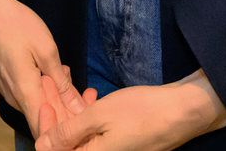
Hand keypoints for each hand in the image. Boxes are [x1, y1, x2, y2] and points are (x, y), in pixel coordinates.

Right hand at [0, 0, 84, 129]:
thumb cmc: (16, 24)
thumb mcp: (46, 50)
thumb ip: (62, 83)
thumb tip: (77, 108)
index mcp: (24, 92)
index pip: (45, 130)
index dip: (67, 129)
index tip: (85, 114)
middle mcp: (14, 97)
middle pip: (44, 118)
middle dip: (69, 110)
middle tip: (87, 91)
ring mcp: (8, 90)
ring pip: (38, 105)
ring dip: (58, 97)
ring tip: (69, 73)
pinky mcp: (7, 81)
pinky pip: (30, 95)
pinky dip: (46, 89)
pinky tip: (54, 70)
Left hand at [34, 70, 225, 150]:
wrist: (184, 112)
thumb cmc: (141, 112)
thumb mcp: (98, 117)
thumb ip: (69, 132)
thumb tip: (41, 146)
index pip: (57, 149)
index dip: (45, 124)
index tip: (42, 95)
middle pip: (69, 141)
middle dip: (57, 111)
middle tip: (50, 82)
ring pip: (83, 134)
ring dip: (74, 110)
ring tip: (69, 83)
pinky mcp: (124, 144)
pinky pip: (98, 133)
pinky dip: (91, 115)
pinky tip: (93, 95)